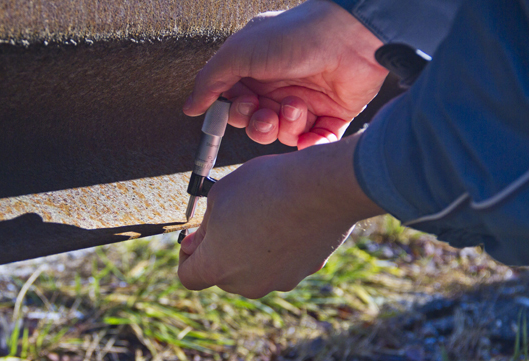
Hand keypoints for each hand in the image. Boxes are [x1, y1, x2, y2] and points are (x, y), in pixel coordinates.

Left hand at [177, 134, 383, 297]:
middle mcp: (246, 284)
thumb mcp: (220, 196)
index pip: (188, 277)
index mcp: (217, 267)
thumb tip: (195, 245)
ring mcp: (279, 281)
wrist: (323, 188)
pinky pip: (284, 262)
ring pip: (254, 270)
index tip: (195, 239)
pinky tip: (289, 219)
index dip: (186, 257)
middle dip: (221, 251)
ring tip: (263, 214)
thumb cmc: (265, 186)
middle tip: (231, 218)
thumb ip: (204, 227)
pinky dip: (280, 247)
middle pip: (223, 275)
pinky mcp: (306, 272)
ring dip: (251, 250)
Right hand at [183, 0, 386, 148]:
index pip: (236, 104)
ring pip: (284, 135)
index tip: (241, 107)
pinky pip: (316, 142)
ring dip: (286, 126)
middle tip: (265, 113)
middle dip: (258, 125)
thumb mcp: (238, 52)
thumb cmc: (294, 36)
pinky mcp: (332, 114)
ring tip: (296, 107)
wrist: (349, 35)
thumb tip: (190, 106)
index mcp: (257, 71)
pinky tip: (311, 135)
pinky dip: (312, 144)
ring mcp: (306, 102)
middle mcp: (279, 87)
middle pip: (257, 124)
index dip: (235, 112)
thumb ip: (210, 81)